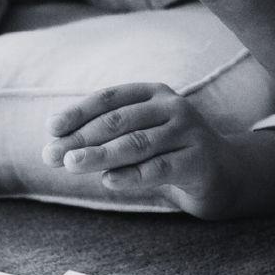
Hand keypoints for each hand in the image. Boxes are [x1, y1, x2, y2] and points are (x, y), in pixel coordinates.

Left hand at [43, 82, 265, 217]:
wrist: (223, 173)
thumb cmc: (169, 152)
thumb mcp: (140, 136)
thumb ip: (106, 137)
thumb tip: (56, 144)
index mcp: (154, 93)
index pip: (110, 98)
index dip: (79, 112)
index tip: (51, 129)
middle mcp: (172, 107)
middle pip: (119, 121)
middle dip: (81, 138)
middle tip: (51, 155)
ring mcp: (187, 132)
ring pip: (136, 144)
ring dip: (99, 155)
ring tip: (71, 165)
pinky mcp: (198, 161)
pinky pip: (159, 168)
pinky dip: (132, 175)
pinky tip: (108, 181)